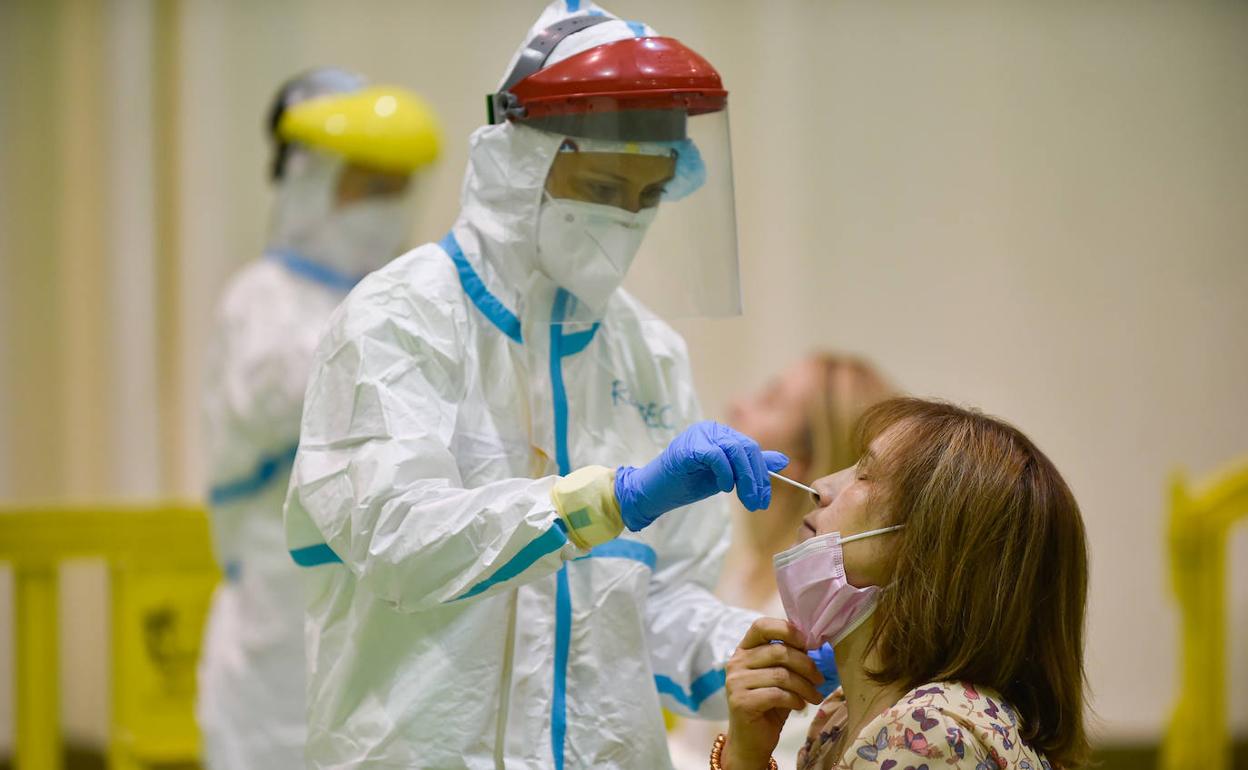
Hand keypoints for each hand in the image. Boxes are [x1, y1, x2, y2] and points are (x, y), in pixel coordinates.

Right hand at [614, 421, 788, 531]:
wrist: (653, 493)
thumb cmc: (686, 484)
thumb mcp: (725, 476)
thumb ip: (749, 466)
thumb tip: (783, 460)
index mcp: (719, 433)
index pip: (750, 449)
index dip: (761, 474)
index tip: (763, 499)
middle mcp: (710, 428)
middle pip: (746, 448)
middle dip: (756, 478)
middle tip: (758, 504)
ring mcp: (698, 435)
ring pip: (735, 450)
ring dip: (745, 479)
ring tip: (746, 500)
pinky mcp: (688, 446)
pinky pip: (716, 455)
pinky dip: (724, 473)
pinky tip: (724, 488)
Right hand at [723, 618, 824, 769]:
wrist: (751, 740)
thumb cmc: (769, 705)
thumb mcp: (780, 677)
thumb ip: (789, 658)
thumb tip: (814, 641)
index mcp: (744, 650)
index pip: (761, 626)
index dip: (786, 630)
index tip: (808, 643)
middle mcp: (736, 662)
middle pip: (778, 652)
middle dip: (806, 665)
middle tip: (820, 679)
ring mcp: (736, 682)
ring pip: (781, 675)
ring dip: (805, 686)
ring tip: (815, 696)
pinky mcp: (741, 702)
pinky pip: (777, 694)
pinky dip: (795, 700)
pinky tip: (800, 705)